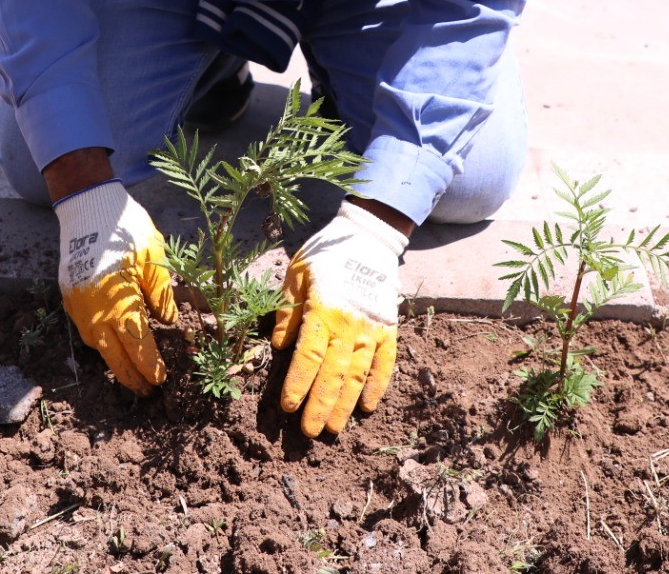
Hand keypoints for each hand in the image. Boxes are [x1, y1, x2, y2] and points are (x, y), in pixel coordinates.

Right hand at [53, 180, 177, 393]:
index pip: (138, 348)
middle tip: (147, 391)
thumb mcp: (156, 257)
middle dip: (131, 377)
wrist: (88, 205)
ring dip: (114, 362)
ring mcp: (77, 306)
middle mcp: (94, 311)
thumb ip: (162, 293)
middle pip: (113, 357)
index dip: (150, 367)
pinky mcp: (69, 296)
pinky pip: (85, 330)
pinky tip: (113, 344)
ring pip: (96, 347)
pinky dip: (101, 342)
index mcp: (119, 303)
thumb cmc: (126, 228)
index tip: (161, 381)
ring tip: (132, 372)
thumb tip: (167, 321)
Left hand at [272, 201, 407, 436]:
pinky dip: (378, 386)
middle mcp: (349, 325)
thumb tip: (279, 344)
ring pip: (358, 375)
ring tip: (334, 427)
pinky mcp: (389, 329)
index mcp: (323, 311)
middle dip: (320, 405)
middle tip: (310, 431)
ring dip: (345, 403)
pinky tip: (368, 407)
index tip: (288, 406)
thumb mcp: (296, 274)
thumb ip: (287, 310)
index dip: (298, 384)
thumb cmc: (326, 255)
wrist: (369, 237)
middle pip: (333, 374)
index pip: (308, 356)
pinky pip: (385, 363)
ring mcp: (372, 329)